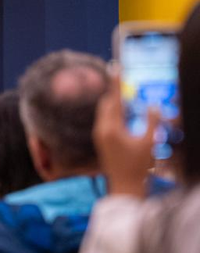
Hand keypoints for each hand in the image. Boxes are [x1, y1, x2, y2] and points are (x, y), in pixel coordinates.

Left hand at [94, 69, 157, 197]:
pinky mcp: (100, 140)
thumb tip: (153, 104)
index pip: (114, 100)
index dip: (116, 83)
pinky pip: (104, 120)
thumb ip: (151, 121)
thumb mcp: (149, 141)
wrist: (124, 185)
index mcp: (112, 129)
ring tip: (125, 95)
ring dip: (114, 103)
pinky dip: (113, 112)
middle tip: (122, 79)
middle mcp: (101, 130)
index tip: (115, 68)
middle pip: (106, 104)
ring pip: (104, 111)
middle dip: (115, 92)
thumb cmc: (138, 165)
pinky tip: (122, 112)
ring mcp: (99, 135)